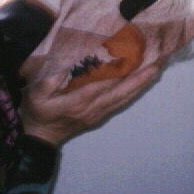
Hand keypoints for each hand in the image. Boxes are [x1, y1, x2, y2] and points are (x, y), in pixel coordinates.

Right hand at [19, 63, 162, 145]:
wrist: (38, 138)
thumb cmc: (36, 112)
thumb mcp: (36, 94)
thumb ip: (50, 78)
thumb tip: (68, 61)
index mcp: (78, 101)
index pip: (105, 83)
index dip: (121, 69)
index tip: (134, 55)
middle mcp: (93, 108)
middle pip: (121, 91)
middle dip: (140, 76)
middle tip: (158, 61)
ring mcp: (97, 114)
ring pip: (124, 97)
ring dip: (140, 83)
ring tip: (156, 68)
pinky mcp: (98, 116)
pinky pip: (120, 102)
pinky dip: (132, 91)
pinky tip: (141, 82)